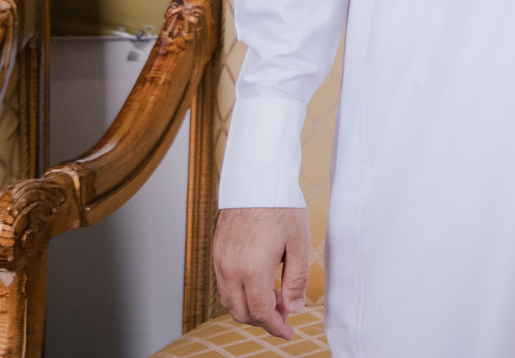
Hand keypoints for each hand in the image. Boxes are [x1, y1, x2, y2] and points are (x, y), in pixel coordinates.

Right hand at [214, 206, 310, 339]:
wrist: (257, 182)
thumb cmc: (280, 209)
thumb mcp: (298, 245)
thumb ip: (296, 281)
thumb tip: (293, 308)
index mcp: (252, 271)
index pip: (261, 313)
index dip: (276, 327)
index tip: (288, 332)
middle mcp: (230, 270)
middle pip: (242, 313)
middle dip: (264, 319)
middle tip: (286, 312)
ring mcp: (220, 262)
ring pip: (230, 302)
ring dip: (251, 307)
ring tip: (276, 296)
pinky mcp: (217, 253)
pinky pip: (225, 285)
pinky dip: (240, 293)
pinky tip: (260, 283)